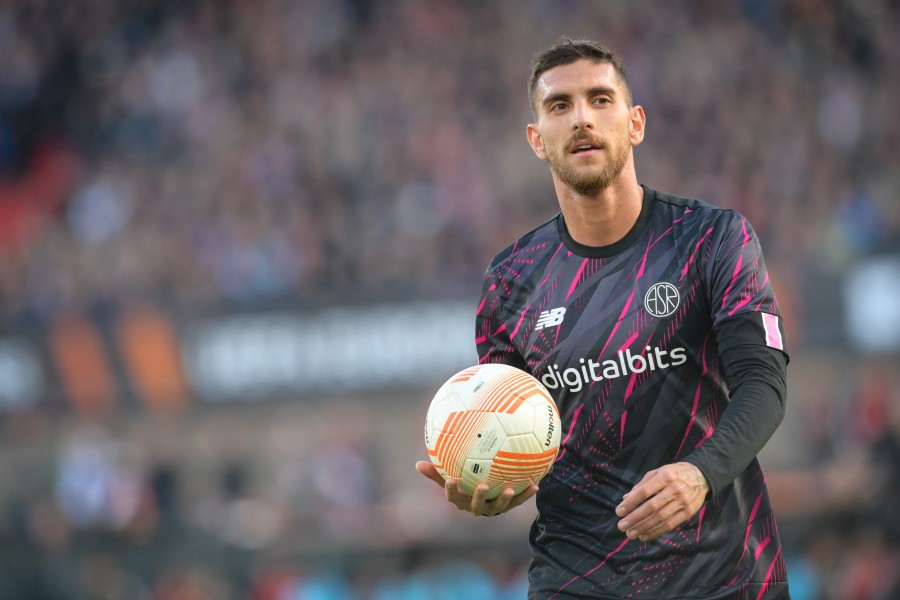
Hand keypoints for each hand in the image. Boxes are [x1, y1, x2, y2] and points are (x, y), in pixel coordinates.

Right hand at [415, 461, 538, 516]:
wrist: (488, 496)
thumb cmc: (464, 485)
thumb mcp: (451, 478)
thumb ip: (436, 472)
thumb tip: (416, 464)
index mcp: (462, 501)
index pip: (454, 498)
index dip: (452, 490)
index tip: (451, 479)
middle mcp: (477, 507)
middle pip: (477, 506)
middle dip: (479, 498)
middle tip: (482, 486)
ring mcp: (493, 508)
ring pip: (499, 507)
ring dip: (505, 500)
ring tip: (510, 490)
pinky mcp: (508, 506)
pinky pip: (518, 502)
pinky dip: (526, 494)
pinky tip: (535, 485)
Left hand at [615, 462, 708, 541]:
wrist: (701, 476)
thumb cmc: (674, 473)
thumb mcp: (658, 472)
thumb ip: (642, 485)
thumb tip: (626, 498)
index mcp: (665, 477)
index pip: (644, 492)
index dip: (631, 503)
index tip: (619, 512)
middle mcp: (674, 489)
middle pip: (652, 507)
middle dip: (635, 518)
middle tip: (621, 526)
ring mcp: (682, 502)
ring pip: (661, 518)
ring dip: (644, 528)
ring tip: (630, 534)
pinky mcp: (688, 513)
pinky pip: (670, 525)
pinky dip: (656, 532)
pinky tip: (644, 536)